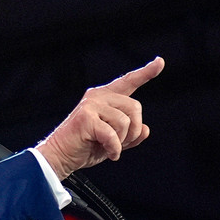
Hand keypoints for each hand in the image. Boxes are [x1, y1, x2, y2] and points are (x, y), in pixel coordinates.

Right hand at [36, 57, 164, 179]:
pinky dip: (114, 148)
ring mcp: (91, 105)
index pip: (128, 82)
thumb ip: (130, 134)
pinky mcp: (86, 118)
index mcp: (105, 98)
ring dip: (122, 141)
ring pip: (125, 121)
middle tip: (121, 144)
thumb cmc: (84, 147)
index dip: (145, 73)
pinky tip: (109, 154)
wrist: (60, 157)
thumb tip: (145, 130)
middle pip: (135, 107)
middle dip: (133, 130)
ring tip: (110, 148)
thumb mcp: (114, 141)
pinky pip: (113, 134)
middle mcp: (98, 96)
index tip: (159, 62)